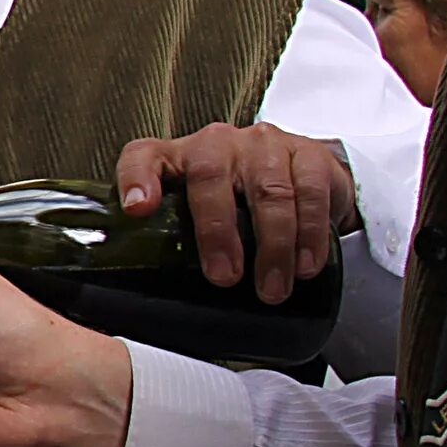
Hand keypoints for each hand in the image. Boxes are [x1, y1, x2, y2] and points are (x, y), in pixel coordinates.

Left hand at [115, 122, 355, 305]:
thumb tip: (154, 303)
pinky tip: (306, 263)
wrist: (304, 176)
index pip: (144, 156)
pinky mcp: (308, 154)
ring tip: (272, 288)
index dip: (137, 179)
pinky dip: (309, 233)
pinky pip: (310, 191)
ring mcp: (264, 145)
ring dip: (273, 245)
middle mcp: (217, 143)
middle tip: (225, 278)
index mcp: (178, 157)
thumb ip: (175, 244)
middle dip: (216, 231)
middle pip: (208, 176)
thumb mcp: (201, 216)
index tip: (138, 210)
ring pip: (268, 190)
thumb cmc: (239, 201)